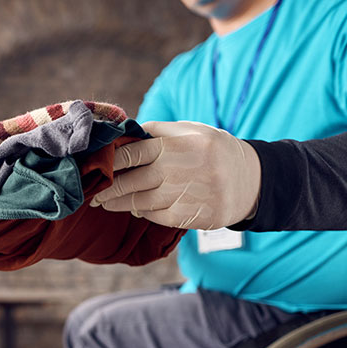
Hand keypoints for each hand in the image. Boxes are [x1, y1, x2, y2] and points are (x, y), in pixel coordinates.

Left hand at [89, 120, 261, 229]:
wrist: (252, 180)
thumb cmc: (214, 151)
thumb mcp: (193, 131)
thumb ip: (159, 131)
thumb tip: (125, 133)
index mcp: (179, 145)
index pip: (134, 153)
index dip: (111, 161)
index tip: (96, 166)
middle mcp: (181, 169)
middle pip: (132, 182)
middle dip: (108, 189)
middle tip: (94, 193)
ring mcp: (186, 195)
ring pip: (140, 202)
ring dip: (119, 204)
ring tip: (105, 203)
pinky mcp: (192, 216)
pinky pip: (157, 216)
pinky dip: (143, 213)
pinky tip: (135, 209)